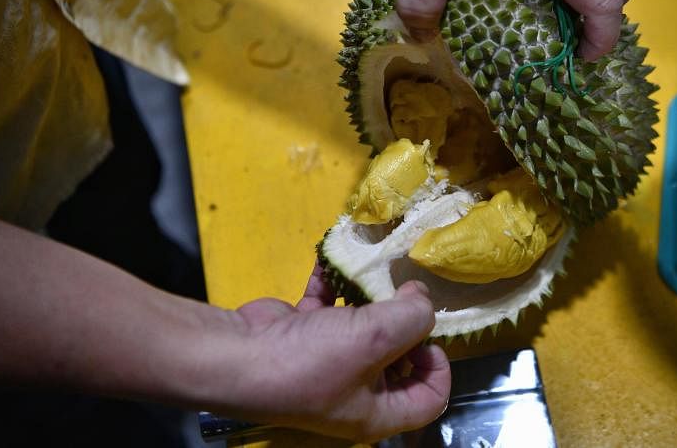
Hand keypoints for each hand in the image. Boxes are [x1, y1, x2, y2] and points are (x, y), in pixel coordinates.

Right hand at [212, 266, 450, 441]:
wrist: (237, 356)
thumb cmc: (312, 361)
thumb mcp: (377, 337)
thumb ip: (413, 317)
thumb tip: (421, 299)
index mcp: (377, 411)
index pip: (429, 399)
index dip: (439, 368)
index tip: (429, 334)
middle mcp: (355, 391)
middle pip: (398, 360)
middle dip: (403, 323)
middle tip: (402, 294)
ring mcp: (327, 362)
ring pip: (363, 329)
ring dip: (369, 298)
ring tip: (376, 272)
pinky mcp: (303, 335)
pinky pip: (328, 309)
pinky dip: (332, 287)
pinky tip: (334, 265)